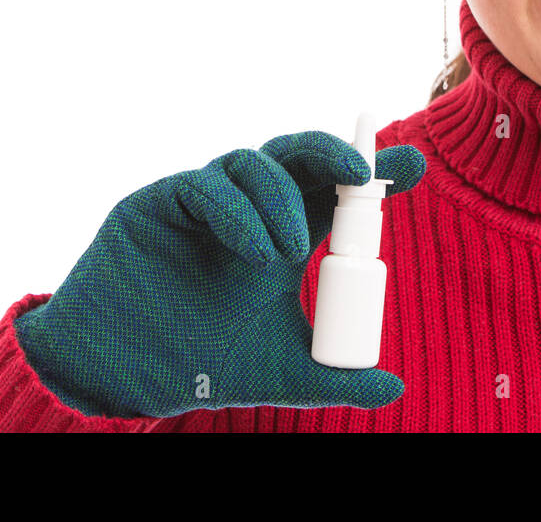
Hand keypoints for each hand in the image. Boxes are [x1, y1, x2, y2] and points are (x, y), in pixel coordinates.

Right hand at [13, 129, 425, 417]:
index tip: (416, 167)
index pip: (335, 196)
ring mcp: (206, 201)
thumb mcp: (281, 374)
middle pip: (301, 159)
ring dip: (282, 196)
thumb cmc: (199, 364)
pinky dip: (237, 211)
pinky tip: (254, 251)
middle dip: (337, 154)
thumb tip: (397, 386)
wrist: (124, 376)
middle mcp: (251, 211)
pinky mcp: (163, 200)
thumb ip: (336, 377)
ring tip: (288, 250)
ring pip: (255, 162)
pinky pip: (206, 184)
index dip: (374, 178)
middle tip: (366, 172)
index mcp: (283, 239)